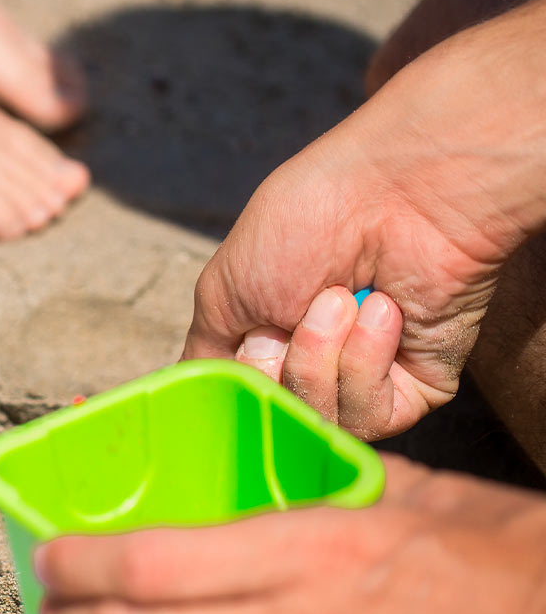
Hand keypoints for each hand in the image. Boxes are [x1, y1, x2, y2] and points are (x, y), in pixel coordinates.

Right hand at [182, 0, 545, 438]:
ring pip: (321, 422)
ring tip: (339, 299)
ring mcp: (366, 382)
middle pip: (274, 421)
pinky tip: (380, 312)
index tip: (248, 343)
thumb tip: (196, 402)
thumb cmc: (308, 220)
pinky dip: (365, 362)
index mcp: (266, 345)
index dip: (234, 389)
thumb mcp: (222, 290)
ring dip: (320, 357)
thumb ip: (205, 355)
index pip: (237, 405)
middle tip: (289, 313)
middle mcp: (314, 368)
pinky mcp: (417, 388)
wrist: (395, 191)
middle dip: (277, 368)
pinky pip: (371, 416)